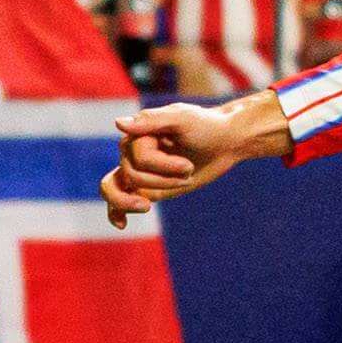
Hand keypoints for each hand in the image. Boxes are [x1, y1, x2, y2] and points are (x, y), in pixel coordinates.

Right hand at [101, 90, 292, 224]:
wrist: (225, 141)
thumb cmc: (207, 126)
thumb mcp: (183, 119)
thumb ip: (151, 120)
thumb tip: (118, 123)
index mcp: (137, 132)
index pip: (139, 159)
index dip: (165, 166)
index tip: (188, 165)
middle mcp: (131, 151)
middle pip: (132, 176)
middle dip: (164, 180)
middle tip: (189, 171)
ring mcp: (137, 170)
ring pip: (122, 191)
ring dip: (158, 189)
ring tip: (182, 182)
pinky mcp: (146, 187)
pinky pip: (119, 202)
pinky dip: (116, 212)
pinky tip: (121, 224)